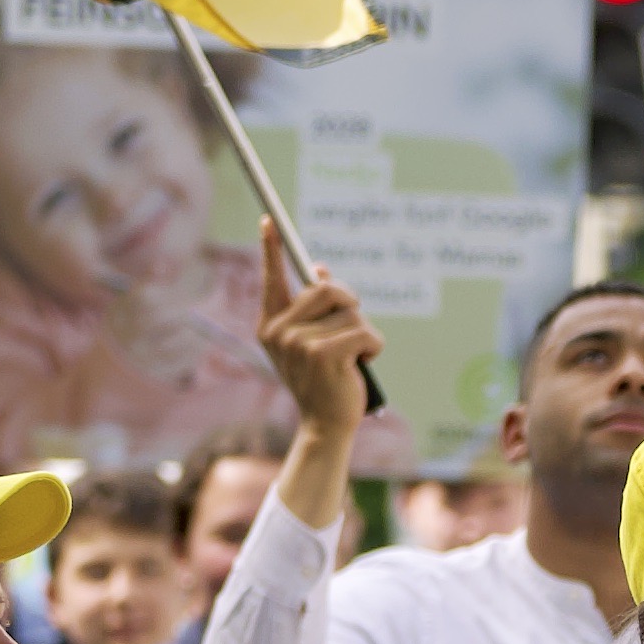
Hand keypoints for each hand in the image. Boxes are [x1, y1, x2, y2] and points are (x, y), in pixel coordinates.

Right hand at [254, 243, 381, 452]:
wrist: (326, 424)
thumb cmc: (324, 380)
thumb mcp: (313, 340)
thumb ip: (314, 308)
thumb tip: (321, 269)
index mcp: (271, 325)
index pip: (272, 278)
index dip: (271, 247)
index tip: (269, 219)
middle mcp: (279, 331)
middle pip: (328, 288)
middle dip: (350, 307)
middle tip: (352, 332)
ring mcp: (297, 343)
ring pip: (351, 311)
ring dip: (364, 332)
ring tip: (354, 356)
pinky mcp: (322, 354)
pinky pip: (365, 331)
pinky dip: (374, 345)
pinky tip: (363, 363)